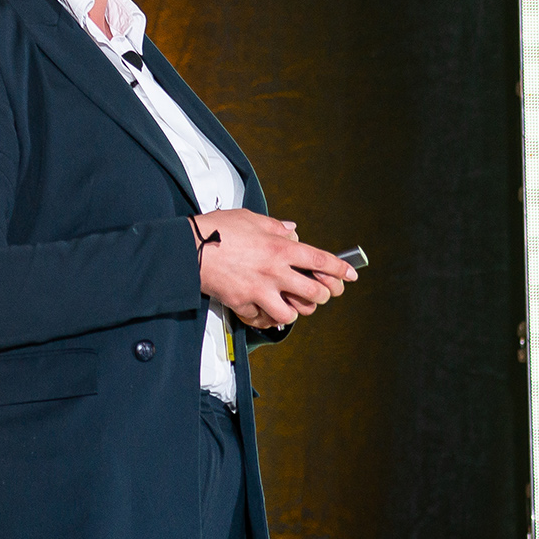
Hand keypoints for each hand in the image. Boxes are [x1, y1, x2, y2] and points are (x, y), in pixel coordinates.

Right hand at [193, 210, 355, 328]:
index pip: (322, 261)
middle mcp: (275, 272)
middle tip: (316, 292)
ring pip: (292, 314)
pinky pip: (263, 320)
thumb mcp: (251, 218)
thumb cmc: (217, 230)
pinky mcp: (243, 305)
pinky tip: (265, 311)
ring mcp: (260, 292)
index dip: (341, 270)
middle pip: (315, 293)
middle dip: (321, 295)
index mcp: (280, 248)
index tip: (350, 276)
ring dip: (294, 310)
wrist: (188, 248)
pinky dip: (266, 318)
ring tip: (289, 303)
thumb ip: (276, 227)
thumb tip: (292, 232)